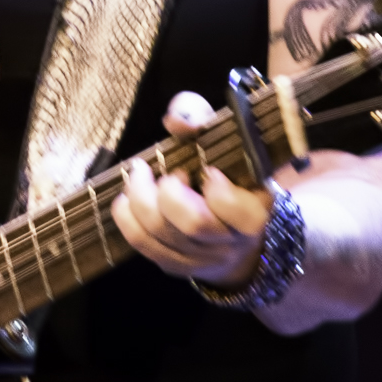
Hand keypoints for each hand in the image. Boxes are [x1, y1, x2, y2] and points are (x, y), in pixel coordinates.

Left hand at [111, 90, 275, 287]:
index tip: (209, 170)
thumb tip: (177, 122)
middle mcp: (230, 241)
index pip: (239, 211)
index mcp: (254, 213)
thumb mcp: (223, 136)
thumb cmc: (226, 171)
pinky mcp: (175, 265)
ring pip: (161, 235)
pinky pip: (143, 245)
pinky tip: (128, 198)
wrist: (232, 225)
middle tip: (170, 173)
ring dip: (141, 199)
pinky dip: (127, 217)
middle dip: (170, 192)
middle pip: (193, 224)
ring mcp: (201, 259)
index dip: (219, 191)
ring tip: (142, 177)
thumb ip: (201, 116)